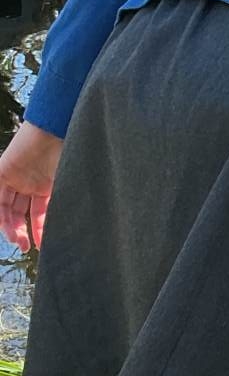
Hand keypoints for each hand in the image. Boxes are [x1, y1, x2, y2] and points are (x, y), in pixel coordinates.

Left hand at [0, 122, 62, 250]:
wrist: (58, 128)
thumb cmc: (73, 153)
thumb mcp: (72, 185)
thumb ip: (68, 205)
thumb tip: (74, 231)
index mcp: (47, 185)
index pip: (39, 213)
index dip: (39, 230)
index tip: (41, 247)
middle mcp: (30, 182)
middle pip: (20, 212)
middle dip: (21, 231)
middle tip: (25, 247)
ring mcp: (15, 176)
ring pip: (7, 206)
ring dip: (9, 225)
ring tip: (16, 240)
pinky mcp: (3, 169)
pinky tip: (3, 225)